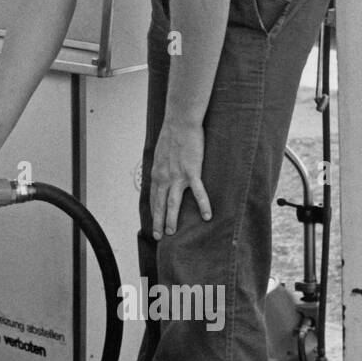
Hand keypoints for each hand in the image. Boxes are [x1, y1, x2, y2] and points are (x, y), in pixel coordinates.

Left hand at [150, 118, 211, 239]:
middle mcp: (164, 178)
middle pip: (160, 205)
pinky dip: (203, 205)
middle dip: (158, 222)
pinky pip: (198, 192)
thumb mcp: (161, 154)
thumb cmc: (172, 136)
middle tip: (158, 237)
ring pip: (173, 203)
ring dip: (172, 219)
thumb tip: (161, 175)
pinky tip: (207, 216)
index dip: (154, 211)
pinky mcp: (191, 172)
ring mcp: (177, 176)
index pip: (154, 197)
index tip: (154, 222)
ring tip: (172, 232)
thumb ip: (161, 167)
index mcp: (157, 174)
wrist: (180, 123)